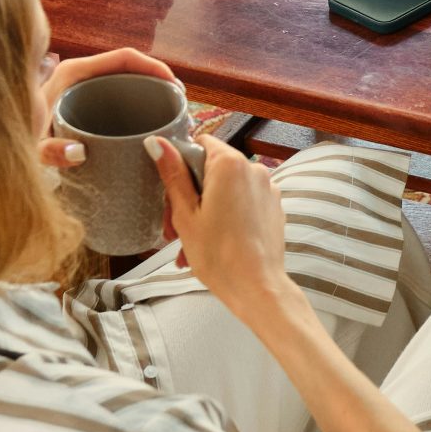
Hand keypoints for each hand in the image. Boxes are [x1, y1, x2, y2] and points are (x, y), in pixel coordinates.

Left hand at [35, 47, 177, 169]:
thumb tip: (78, 152)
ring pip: (122, 82)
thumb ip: (50, 150)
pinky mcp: (81, 103)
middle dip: (157, 79)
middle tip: (178, 102)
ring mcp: (79, 88)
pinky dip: (134, 102)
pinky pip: (114, 95)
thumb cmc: (10, 135)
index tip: (174, 84)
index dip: (154, 66)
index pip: (123, 58)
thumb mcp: (30, 145)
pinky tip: (144, 121)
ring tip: (168, 111)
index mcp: (71, 73)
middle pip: (128, 67)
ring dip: (147, 91)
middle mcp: (77, 76)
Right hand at [151, 135, 292, 322]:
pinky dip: (226, 218)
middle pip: (211, 170)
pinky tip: (211, 245)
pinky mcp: (273, 208)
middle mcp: (254, 169)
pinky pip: (242, 204)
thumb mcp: (185, 214)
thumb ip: (173, 174)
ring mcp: (267, 189)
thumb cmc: (218, 255)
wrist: (256, 287)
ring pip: (225, 190)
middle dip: (189, 197)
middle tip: (172, 228)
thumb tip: (157, 143)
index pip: (199, 144)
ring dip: (204, 212)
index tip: (172, 195)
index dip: (181, 167)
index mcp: (230, 164)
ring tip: (188, 246)